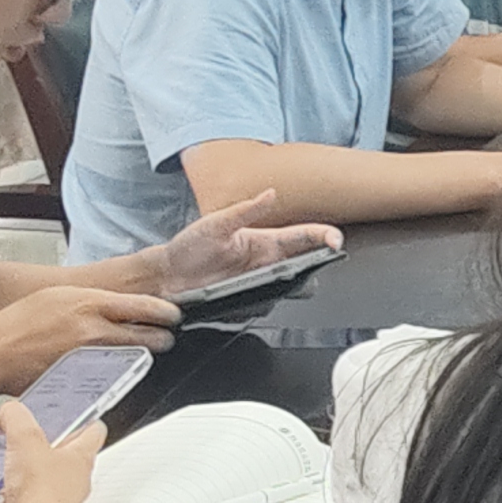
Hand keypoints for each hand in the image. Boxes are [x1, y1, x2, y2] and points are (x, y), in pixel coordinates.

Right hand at [0, 284, 176, 394]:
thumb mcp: (58, 296)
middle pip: (148, 336)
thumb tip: (117, 303)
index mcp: (90, 303)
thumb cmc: (19, 323)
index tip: (173, 315)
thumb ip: (91, 300)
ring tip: (146, 352)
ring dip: (144, 356)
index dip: (165, 312)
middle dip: (162, 338)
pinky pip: (112, 376)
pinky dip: (119, 373)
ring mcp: (89, 357)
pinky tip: (117, 369)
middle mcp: (94, 330)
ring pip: (134, 358)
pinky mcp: (82, 380)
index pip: (144, 306)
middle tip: (166, 337)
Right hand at [0, 396, 105, 502]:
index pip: (92, 431)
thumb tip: (10, 411)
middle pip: (51, 458)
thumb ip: (16, 417)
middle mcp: (67, 481)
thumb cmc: (44, 494)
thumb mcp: (26, 439)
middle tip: (12, 439)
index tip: (68, 412)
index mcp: (79, 457)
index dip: (82, 418)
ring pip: (19, 486)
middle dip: (29, 449)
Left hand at [142, 194, 342, 295]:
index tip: (334, 241)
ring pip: (292, 291)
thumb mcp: (215, 224)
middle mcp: (268, 264)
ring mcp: (261, 286)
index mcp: (265, 241)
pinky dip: (261, 306)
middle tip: (307, 268)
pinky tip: (242, 301)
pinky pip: (267, 309)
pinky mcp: (250, 305)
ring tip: (267, 284)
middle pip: (308, 267)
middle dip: (315, 268)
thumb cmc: (189, 247)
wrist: (167, 276)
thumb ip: (245, 210)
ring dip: (290, 289)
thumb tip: (270, 193)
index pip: (304, 237)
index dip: (324, 237)